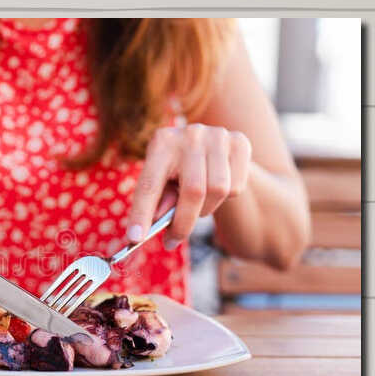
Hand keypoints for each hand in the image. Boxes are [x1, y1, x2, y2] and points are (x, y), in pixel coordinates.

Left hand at [124, 123, 253, 249]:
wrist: (214, 150)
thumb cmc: (180, 172)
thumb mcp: (163, 183)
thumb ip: (159, 201)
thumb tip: (157, 219)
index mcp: (162, 142)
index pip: (150, 184)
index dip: (141, 213)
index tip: (135, 238)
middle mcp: (190, 134)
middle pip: (193, 191)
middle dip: (183, 224)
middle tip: (172, 241)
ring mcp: (217, 136)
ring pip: (218, 190)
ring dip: (206, 209)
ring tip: (198, 204)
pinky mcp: (240, 142)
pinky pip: (236, 187)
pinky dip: (226, 198)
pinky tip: (218, 187)